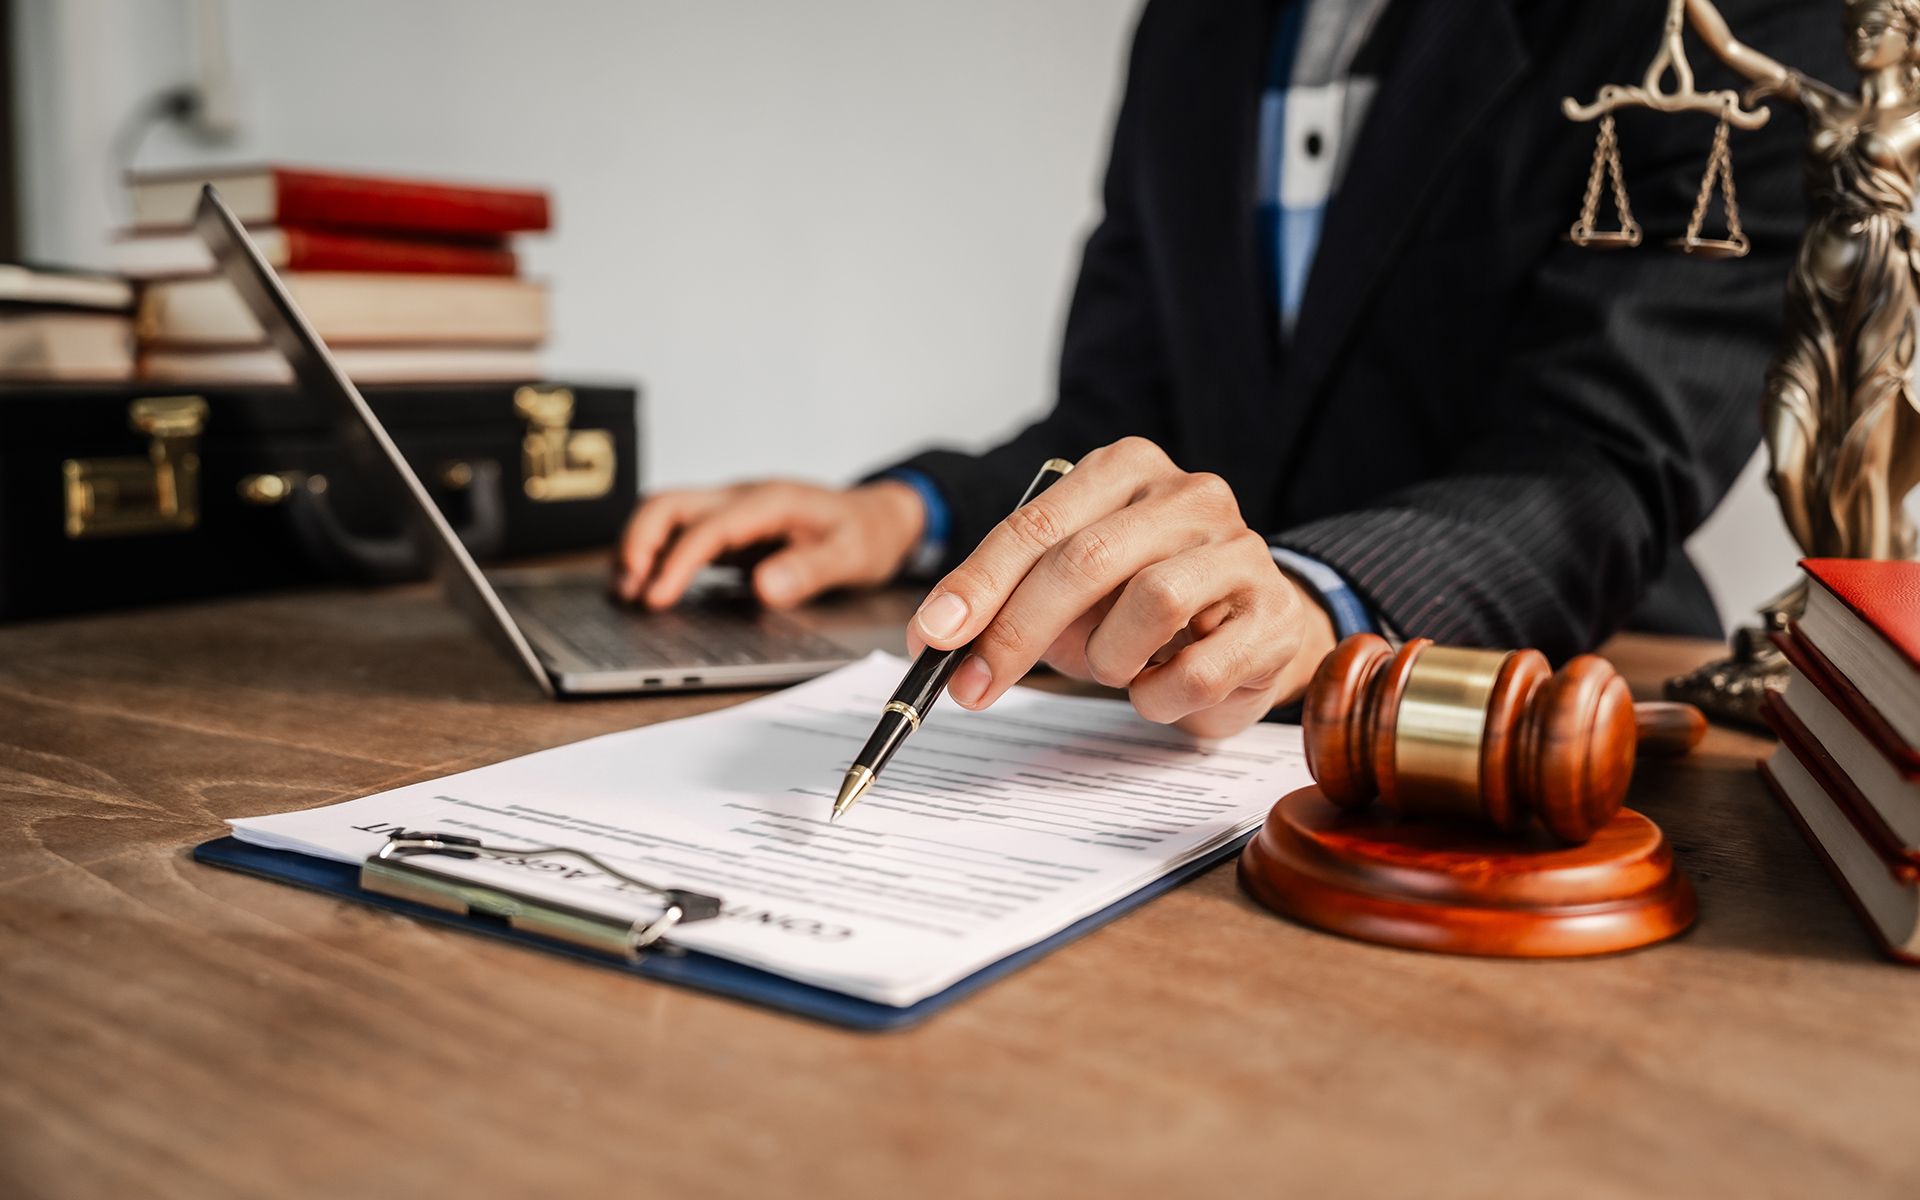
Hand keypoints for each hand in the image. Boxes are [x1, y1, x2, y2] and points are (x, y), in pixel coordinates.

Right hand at [616, 479, 924, 609]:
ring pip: (666, 514)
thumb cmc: (865, 534)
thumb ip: (808, 571)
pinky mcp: (727, 528)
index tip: (656, 599)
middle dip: (638, 543)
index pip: (707, 527)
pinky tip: (647, 587)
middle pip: (668, 504)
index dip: (676, 562)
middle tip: (628, 592)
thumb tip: (763, 588)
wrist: (878, 517)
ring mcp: (731, 511)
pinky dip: (655, 554)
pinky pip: (679, 532)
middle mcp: (741, 498)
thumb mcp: (851, 556)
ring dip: (638, 547)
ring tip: (627, 593)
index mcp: (769, 502)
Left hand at [907, 437, 1335, 737]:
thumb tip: (942, 639)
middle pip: (1084, 560)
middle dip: (1017, 632)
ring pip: (1149, 605)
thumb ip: (1015, 599)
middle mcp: (1188, 495)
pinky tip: (1158, 689)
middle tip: (974, 687)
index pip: (1036, 524)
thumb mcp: (1075, 587)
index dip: (977, 584)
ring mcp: (1239, 550)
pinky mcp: (1271, 614)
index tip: (931, 636)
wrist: (1261, 626)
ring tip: (1114, 670)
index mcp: (1126, 470)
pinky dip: (1158, 695)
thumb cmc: (1148, 603)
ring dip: (1107, 659)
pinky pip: (1196, 670)